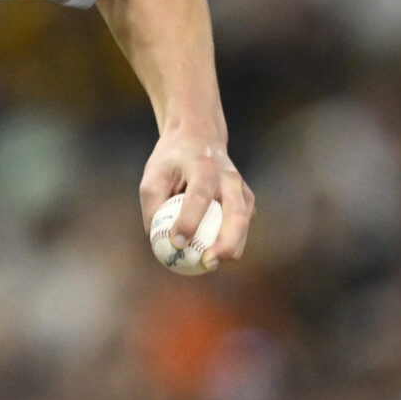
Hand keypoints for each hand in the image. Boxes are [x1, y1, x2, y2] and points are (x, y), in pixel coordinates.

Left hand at [140, 132, 253, 267]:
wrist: (199, 135)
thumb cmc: (171, 160)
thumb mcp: (153, 176)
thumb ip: (153, 207)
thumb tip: (157, 242)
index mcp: (204, 167)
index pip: (199, 197)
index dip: (189, 221)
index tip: (176, 243)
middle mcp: (228, 177)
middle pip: (236, 212)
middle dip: (225, 241)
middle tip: (207, 262)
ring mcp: (242, 187)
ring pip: (244, 221)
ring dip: (233, 245)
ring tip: (211, 264)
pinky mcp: (246, 197)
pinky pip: (243, 223)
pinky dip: (232, 240)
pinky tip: (216, 253)